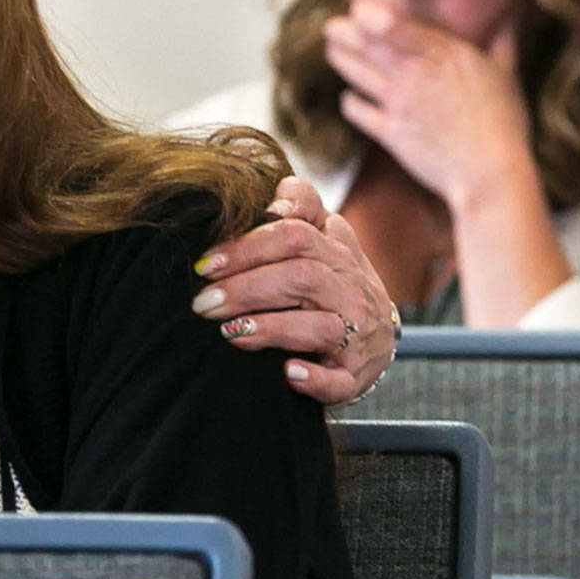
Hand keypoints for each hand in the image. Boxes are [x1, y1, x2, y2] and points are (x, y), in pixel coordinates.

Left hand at [190, 175, 396, 404]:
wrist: (376, 340)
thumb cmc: (334, 285)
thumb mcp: (326, 241)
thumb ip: (301, 212)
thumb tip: (272, 198)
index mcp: (338, 252)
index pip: (296, 233)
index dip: (249, 244)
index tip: (207, 263)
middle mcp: (351, 289)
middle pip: (301, 276)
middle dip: (246, 288)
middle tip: (203, 302)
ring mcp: (359, 334)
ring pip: (319, 326)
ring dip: (271, 328)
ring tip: (229, 332)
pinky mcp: (355, 376)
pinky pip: (339, 381)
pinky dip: (314, 379)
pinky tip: (287, 373)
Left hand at [323, 1, 533, 209]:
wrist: (488, 173)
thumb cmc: (504, 123)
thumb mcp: (507, 75)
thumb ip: (503, 43)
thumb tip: (511, 17)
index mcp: (446, 54)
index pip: (397, 26)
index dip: (370, 15)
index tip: (358, 8)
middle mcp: (416, 74)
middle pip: (369, 45)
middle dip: (344, 33)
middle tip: (331, 27)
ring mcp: (399, 103)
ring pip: (358, 73)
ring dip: (341, 59)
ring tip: (332, 50)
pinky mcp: (389, 132)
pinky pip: (358, 111)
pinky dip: (349, 103)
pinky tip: (349, 98)